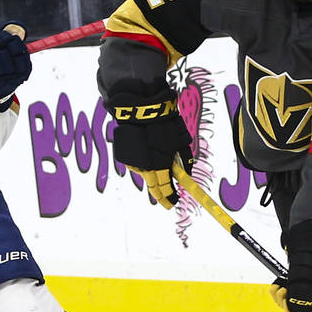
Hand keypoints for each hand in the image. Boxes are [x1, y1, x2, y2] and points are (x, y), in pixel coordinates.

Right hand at [107, 87, 192, 208]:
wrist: (141, 108)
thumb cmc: (165, 123)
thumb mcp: (181, 141)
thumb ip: (184, 160)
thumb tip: (187, 174)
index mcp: (159, 164)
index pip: (164, 188)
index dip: (169, 197)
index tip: (173, 202)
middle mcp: (144, 167)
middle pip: (152, 186)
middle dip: (160, 193)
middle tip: (166, 199)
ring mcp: (132, 161)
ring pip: (144, 175)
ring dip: (151, 175)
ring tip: (157, 167)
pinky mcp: (123, 156)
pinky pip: (136, 165)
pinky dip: (142, 164)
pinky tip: (146, 154)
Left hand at [276, 218, 311, 311]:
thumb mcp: (311, 273)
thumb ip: (303, 295)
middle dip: (290, 308)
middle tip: (283, 293)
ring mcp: (310, 292)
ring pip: (293, 307)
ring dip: (283, 300)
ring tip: (280, 287)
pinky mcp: (300, 285)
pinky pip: (288, 296)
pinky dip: (280, 292)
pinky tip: (278, 284)